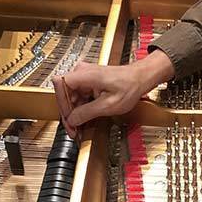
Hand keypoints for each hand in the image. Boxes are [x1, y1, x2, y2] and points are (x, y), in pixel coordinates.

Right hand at [52, 50, 174, 137]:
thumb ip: (87, 112)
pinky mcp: (88, 82)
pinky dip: (81, 108)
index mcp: (84, 74)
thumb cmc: (130, 86)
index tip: (68, 118)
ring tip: (80, 126)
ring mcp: (84, 76)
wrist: (140, 78)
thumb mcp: (109, 105)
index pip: (60, 86)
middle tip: (73, 128)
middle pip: (64, 93)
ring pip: (71, 96)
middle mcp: (81, 72)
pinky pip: (78, 96)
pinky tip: (85, 118)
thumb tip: (72, 120)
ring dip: (75, 112)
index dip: (62, 105)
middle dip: (68, 113)